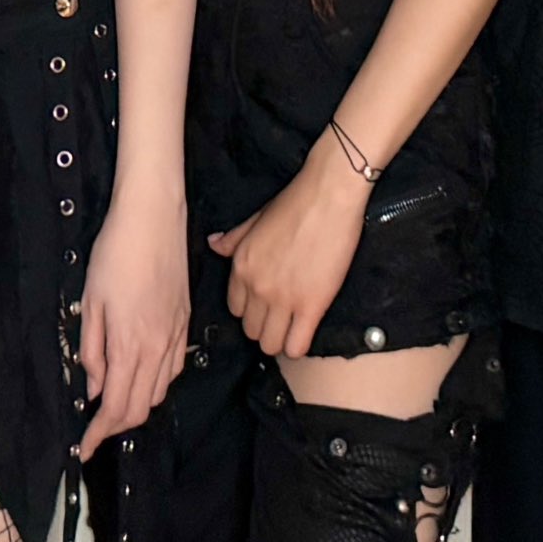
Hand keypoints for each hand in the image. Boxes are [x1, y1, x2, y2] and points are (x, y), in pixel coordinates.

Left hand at [75, 192, 192, 454]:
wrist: (154, 217)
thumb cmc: (115, 253)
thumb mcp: (90, 302)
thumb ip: (93, 351)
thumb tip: (95, 389)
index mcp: (130, 345)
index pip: (117, 407)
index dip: (99, 434)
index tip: (84, 448)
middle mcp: (158, 348)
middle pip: (141, 408)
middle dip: (117, 426)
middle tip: (95, 429)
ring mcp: (175, 336)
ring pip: (160, 392)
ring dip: (137, 406)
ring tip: (114, 405)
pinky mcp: (185, 323)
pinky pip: (174, 369)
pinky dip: (156, 385)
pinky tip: (141, 376)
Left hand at [207, 149, 369, 362]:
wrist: (328, 195)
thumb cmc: (295, 202)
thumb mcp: (255, 219)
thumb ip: (233, 239)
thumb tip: (214, 245)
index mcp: (241, 266)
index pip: (234, 309)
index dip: (250, 311)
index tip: (264, 307)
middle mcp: (257, 287)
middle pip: (251, 331)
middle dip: (265, 327)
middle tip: (281, 317)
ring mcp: (283, 299)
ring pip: (270, 344)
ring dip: (281, 340)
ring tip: (293, 328)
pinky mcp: (311, 306)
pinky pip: (297, 346)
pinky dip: (299, 346)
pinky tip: (305, 332)